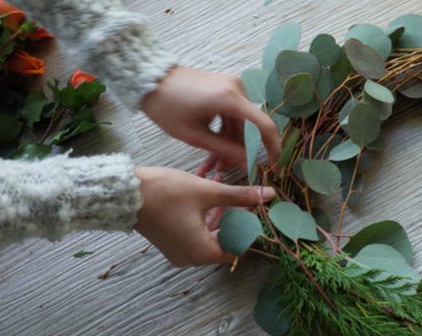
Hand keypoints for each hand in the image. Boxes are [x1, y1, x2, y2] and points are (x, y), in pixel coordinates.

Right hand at [134, 167, 274, 266]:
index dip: (250, 227)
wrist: (123, 193)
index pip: (239, 247)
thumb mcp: (208, 192)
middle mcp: (191, 258)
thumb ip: (241, 195)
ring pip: (209, 231)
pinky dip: (203, 212)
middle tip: (244, 194)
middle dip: (234, 214)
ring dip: (219, 209)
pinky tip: (208, 187)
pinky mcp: (170, 240)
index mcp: (203, 253)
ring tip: (223, 182)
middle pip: (224, 239)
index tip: (257, 209)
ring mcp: (179, 251)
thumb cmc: (165, 193)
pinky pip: (194, 229)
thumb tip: (269, 195)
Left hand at [141, 66, 280, 177]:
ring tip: (214, 164)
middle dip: (241, 151)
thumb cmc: (166, 107)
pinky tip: (213, 146)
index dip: (273, 148)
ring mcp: (231, 86)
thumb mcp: (194, 136)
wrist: (148, 79)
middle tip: (226, 170)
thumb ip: (225, 150)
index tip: (273, 165)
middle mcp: (237, 88)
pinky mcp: (224, 87)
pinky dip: (225, 131)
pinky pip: (232, 114)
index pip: (264, 126)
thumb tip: (249, 164)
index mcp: (231, 99)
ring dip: (230, 144)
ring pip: (240, 123)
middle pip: (250, 127)